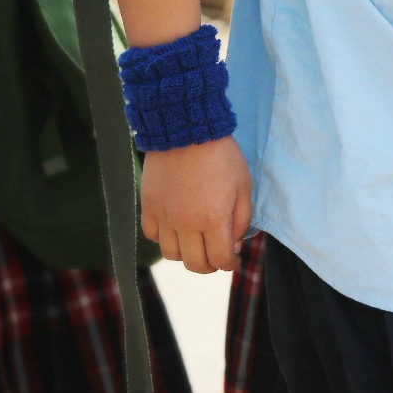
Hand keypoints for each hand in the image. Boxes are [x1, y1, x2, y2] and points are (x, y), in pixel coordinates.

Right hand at [140, 135, 251, 273]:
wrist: (187, 128)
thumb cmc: (221, 154)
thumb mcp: (243, 184)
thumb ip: (241, 218)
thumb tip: (234, 244)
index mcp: (213, 219)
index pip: (220, 260)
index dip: (230, 263)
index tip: (233, 258)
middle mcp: (187, 224)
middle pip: (195, 264)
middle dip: (210, 265)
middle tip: (216, 254)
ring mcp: (165, 216)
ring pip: (171, 255)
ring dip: (186, 254)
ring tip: (195, 241)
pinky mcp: (149, 205)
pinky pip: (152, 235)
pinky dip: (163, 237)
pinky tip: (174, 227)